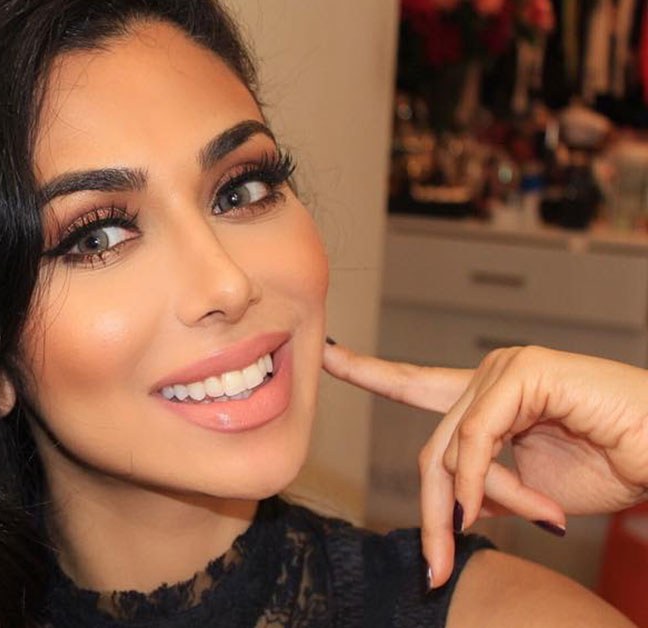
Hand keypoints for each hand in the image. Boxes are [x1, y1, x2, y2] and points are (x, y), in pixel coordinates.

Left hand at [322, 342, 647, 587]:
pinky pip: (476, 436)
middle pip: (430, 449)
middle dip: (433, 513)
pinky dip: (483, 478)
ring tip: (541, 515)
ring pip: (450, 449)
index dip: (368, 371)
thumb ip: (481, 486)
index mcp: (488, 398)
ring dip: (481, 498)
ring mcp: (505, 368)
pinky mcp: (524, 372)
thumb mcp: (530, 491)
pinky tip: (504, 502)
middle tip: (436, 567)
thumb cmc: (615, 465)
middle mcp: (490, 375)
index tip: (325, 353)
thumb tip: (449, 504)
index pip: (415, 383)